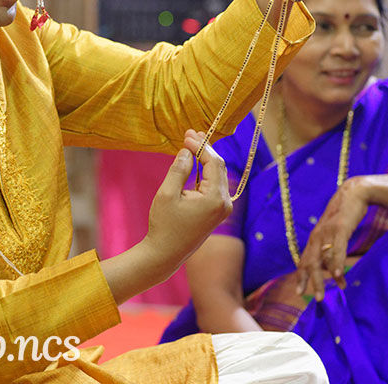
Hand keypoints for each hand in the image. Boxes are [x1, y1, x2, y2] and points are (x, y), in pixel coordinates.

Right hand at [144, 130, 231, 272]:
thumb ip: (179, 169)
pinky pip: (213, 185)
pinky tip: (195, 161)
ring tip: (191, 142)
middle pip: (218, 167)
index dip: (201, 146)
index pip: (213, 162)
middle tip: (190, 133)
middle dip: (205, 149)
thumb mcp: (167, 194)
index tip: (186, 135)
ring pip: (217, 175)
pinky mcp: (217, 212)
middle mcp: (224, 203)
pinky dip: (204, 172)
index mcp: (215, 198)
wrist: (165, 254)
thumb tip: (187, 150)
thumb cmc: (164, 225)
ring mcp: (222, 208)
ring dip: (205, 159)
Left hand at [296, 176, 369, 300]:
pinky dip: (336, 263)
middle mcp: (317, 236)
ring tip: (332, 291)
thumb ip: (330, 248)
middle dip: (312, 282)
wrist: (353, 193)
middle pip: (310, 263)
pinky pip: (337, 249)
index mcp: (315, 239)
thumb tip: (331, 268)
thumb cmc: (344, 216)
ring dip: (326, 277)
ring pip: (323, 259)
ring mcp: (327, 232)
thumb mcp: (333, 233)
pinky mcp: (340, 228)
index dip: (301, 276)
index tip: (299, 292)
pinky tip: (338, 275)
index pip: (304, 260)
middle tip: (317, 299)